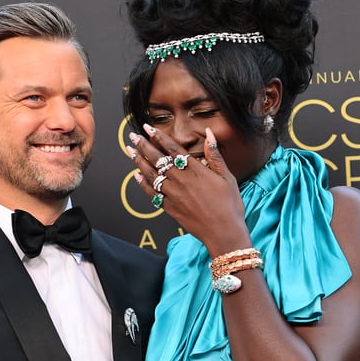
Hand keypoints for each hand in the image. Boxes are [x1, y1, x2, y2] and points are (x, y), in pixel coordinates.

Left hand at [127, 125, 251, 254]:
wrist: (223, 232)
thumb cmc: (229, 205)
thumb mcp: (227, 176)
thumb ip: (215, 154)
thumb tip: (208, 134)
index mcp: (195, 170)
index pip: (172, 149)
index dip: (159, 137)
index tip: (148, 128)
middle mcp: (180, 180)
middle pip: (157, 159)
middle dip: (143, 146)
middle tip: (133, 136)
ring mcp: (173, 195)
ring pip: (151, 174)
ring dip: (139, 161)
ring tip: (130, 151)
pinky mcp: (170, 208)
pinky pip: (152, 194)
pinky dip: (142, 184)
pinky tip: (136, 176)